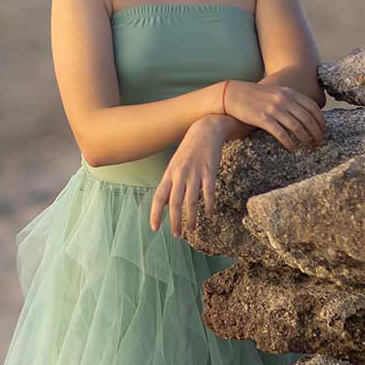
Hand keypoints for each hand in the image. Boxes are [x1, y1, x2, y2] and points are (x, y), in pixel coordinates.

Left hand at [150, 119, 224, 240]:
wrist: (205, 130)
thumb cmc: (189, 150)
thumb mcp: (175, 165)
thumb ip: (170, 184)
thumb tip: (166, 203)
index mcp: (169, 174)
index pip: (159, 197)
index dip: (156, 214)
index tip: (154, 228)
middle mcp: (180, 174)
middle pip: (175, 203)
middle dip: (174, 221)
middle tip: (176, 235)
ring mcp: (195, 173)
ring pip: (191, 201)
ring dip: (191, 218)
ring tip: (192, 230)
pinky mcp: (210, 171)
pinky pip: (208, 192)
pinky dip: (208, 205)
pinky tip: (209, 215)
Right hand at [221, 79, 325, 152]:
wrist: (232, 94)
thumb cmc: (254, 96)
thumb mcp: (275, 92)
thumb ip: (289, 99)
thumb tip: (304, 113)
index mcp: (289, 92)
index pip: (313, 107)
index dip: (321, 121)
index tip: (323, 131)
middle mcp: (284, 99)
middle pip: (308, 119)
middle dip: (317, 133)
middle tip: (319, 143)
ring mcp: (274, 109)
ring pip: (297, 127)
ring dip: (306, 139)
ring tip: (309, 147)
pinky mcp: (263, 119)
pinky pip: (282, 134)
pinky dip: (290, 143)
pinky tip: (293, 149)